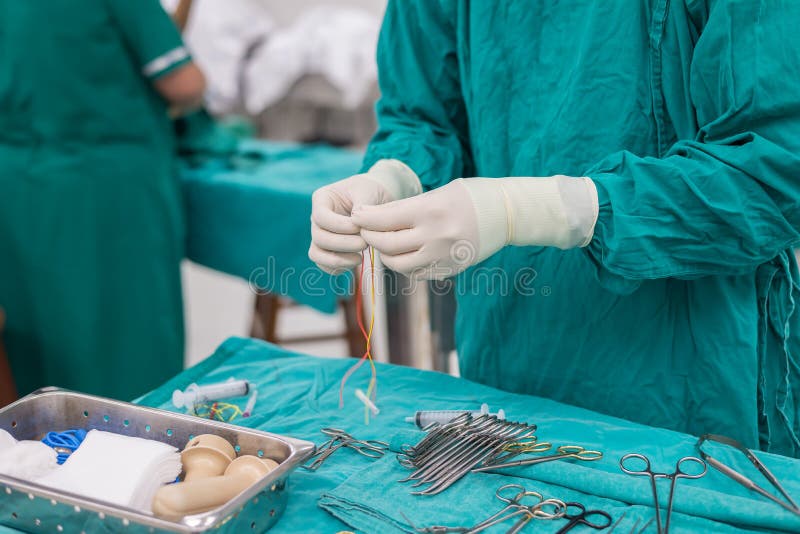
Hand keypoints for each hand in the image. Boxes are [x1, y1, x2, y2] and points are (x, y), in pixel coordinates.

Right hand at [309, 159, 421, 273]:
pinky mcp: (328, 250)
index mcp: (322, 199)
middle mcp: (317, 219)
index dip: (338, 226)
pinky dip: (338, 268)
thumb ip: (361, 207)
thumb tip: (355, 224)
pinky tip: (357, 261)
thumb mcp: (368, 191)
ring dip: (338, 259)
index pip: (320, 217)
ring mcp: (320, 235)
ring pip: (317, 254)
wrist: (376, 199)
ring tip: (360, 258)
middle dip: (342, 244)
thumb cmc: (371, 190)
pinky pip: (324, 264)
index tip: (359, 228)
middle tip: (365, 243)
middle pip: (319, 237)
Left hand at [351, 176, 597, 279]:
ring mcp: (443, 257)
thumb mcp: (439, 193)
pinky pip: (417, 272)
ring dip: (386, 255)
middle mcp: (435, 237)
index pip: (384, 219)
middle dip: (370, 238)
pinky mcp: (449, 270)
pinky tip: (405, 252)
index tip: (356, 215)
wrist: (507, 214)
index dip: (365, 219)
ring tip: (383, 243)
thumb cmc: (470, 195)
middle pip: (387, 245)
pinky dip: (405, 263)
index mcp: (430, 212)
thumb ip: (409, 208)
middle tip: (364, 231)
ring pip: (399, 264)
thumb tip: (376, 219)